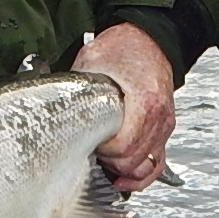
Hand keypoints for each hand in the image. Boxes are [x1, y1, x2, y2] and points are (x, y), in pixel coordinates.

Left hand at [72, 22, 175, 192]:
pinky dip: (141, 175)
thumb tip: (55, 108)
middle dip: (109, 162)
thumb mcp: (93, 61)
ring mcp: (164, 125)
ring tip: (104, 162)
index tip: (90, 142)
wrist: (147, 39)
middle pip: (133, 161)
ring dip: (123, 170)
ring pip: (146, 167)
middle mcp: (159, 117)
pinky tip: (122, 178)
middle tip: (93, 150)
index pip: (123, 146)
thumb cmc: (124, 48)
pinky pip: (156, 164)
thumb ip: (79, 88)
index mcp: (145, 100)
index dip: (102, 150)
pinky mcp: (163, 130)